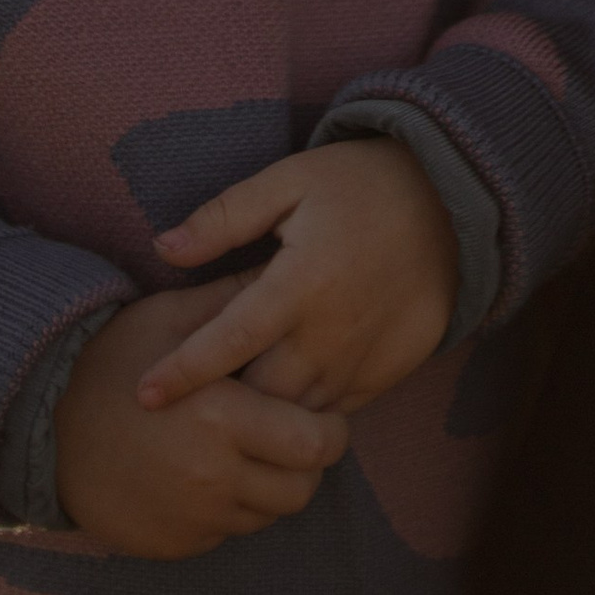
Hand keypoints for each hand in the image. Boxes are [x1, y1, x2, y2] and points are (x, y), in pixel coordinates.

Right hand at [54, 285, 348, 558]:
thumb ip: (236, 302)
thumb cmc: (111, 358)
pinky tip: (206, 473)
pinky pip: (226, 533)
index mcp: (223, 418)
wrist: (37, 421)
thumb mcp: (172, 318)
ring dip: (269, 486)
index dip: (329, 428)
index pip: (317, 444)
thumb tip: (287, 273)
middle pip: (302, 489)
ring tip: (247, 449)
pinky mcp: (173, 545)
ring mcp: (193, 519)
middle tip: (291, 433)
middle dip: (307, 462)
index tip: (319, 411)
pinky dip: (229, 508)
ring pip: (268, 515)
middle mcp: (213, 478)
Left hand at [139, 140, 458, 417]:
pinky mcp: (387, 373)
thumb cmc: (358, 186)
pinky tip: (286, 393)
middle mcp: (329, 332)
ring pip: (296, 413)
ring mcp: (361, 359)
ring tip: (232, 404)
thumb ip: (224, 217)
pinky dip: (306, 408)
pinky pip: (335, 410)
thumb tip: (163, 248)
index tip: (143, 395)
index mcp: (298, 282)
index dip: (182, 373)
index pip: (227, 342)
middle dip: (223, 403)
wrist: (451, 203)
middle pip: (260, 395)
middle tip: (190, 397)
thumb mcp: (289, 181)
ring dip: (263, 413)